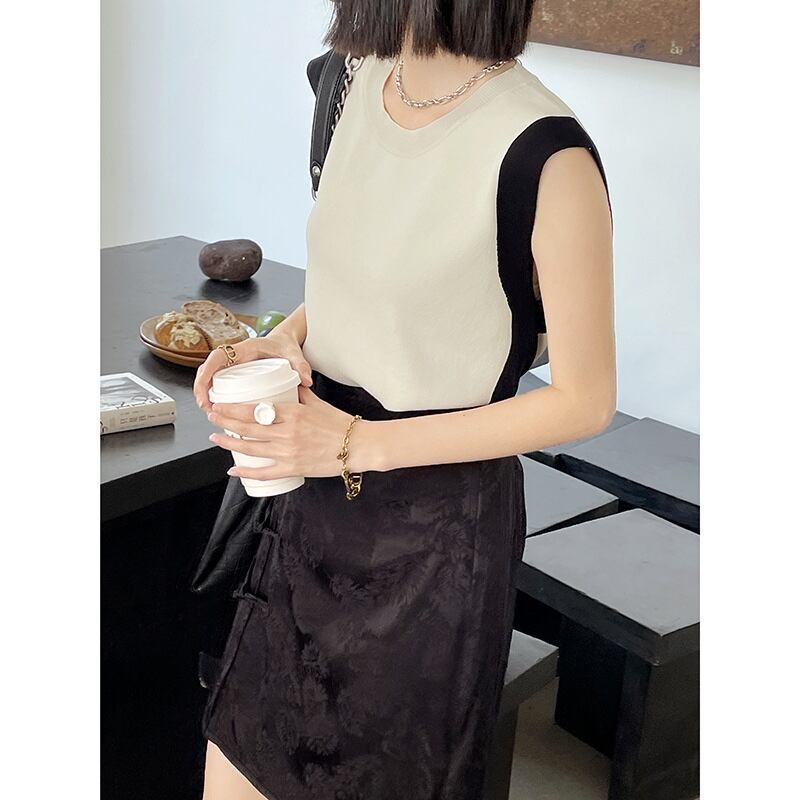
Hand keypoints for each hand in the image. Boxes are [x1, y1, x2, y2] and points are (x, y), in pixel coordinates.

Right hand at [193, 330, 312, 410]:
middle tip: (206, 407)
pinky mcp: (235, 372)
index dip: (207, 371)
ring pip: (210, 377)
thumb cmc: (285, 345)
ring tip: (210, 411)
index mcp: (244, 348)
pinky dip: (214, 394)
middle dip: (202, 388)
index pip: (218, 356)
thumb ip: (300, 365)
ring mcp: (233, 364)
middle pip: (208, 369)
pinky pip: (218, 381)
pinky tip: (218, 409)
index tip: (203, 386)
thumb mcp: (293, 353)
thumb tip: (306, 380)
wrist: (284, 341)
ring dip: (205, 393)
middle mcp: (234, 355)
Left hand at [206, 385, 375, 478]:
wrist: (359, 446)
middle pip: (246, 427)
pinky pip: (264, 472)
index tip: (220, 405)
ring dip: (229, 443)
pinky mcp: (293, 468)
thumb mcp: (318, 403)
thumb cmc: (341, 424)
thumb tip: (289, 383)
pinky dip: (246, 472)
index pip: (254, 409)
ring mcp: (288, 451)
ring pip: (250, 448)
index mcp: (292, 412)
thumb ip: (300, 394)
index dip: (233, 408)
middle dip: (224, 422)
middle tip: (211, 417)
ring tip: (215, 438)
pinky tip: (233, 470)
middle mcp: (286, 432)